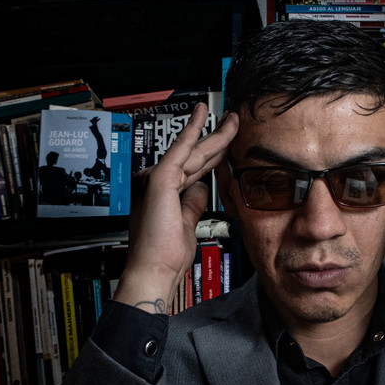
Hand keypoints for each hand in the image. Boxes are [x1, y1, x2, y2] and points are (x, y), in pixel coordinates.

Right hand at [114, 104, 237, 312]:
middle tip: (232, 122)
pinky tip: (202, 115)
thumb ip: (192, 203)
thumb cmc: (164, 256)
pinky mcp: (160, 178)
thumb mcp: (185, 223)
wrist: (152, 269)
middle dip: (216, 139)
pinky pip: (180, 149)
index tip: (225, 145)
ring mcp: (157, 178)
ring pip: (194, 152)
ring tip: (231, 118)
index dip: (211, 155)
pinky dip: (192, 130)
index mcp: (163, 194)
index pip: (193, 169)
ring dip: (214, 134)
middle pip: (195, 157)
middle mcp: (157, 182)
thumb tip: (201, 189)